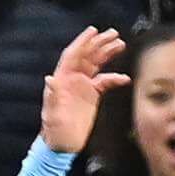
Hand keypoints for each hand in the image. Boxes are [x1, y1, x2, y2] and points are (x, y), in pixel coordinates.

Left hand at [42, 26, 128, 152]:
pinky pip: (105, 81)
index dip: (83, 42)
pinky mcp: (92, 95)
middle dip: (100, 43)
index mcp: (62, 79)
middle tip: (113, 33)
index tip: (93, 31)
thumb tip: (49, 79)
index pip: (73, 55)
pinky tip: (124, 77)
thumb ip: (51, 97)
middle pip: (87, 55)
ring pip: (96, 64)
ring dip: (107, 53)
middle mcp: (72, 79)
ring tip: (120, 44)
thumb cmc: (54, 130)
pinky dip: (115, 77)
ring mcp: (83, 86)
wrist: (63, 145)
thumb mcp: (51, 114)